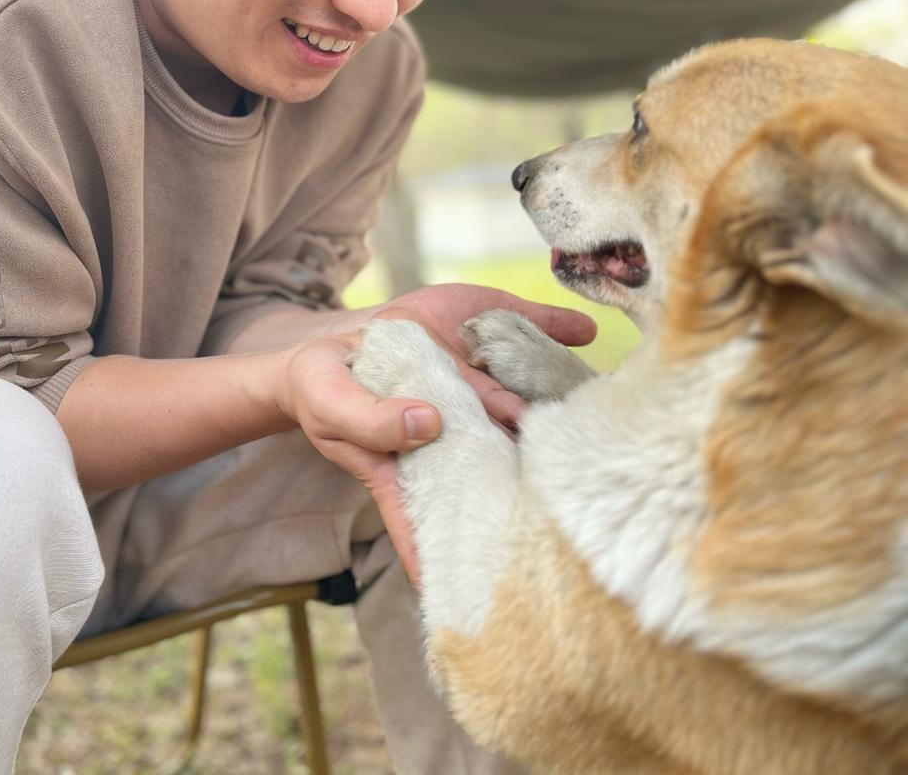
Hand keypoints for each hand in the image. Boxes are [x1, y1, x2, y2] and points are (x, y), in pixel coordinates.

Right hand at [273, 285, 594, 584]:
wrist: (338, 342)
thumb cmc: (325, 392)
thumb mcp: (333, 407)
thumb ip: (371, 420)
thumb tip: (429, 423)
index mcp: (417, 465)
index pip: (452, 519)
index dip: (482, 549)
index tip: (519, 584)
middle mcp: (458, 431)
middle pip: (504, 455)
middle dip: (537, 469)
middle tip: (570, 479)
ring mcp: (471, 389)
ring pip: (521, 399)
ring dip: (554, 400)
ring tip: (589, 407)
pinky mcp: (474, 349)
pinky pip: (516, 338)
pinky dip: (553, 329)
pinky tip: (582, 330)